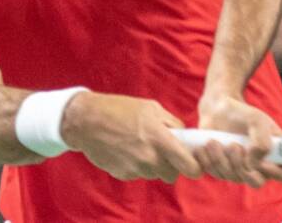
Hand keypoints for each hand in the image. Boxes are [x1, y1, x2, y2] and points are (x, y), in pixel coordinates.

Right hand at [60, 92, 201, 182]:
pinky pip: (138, 174)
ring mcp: (135, 169)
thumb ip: (172, 123)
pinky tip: (128, 150)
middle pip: (172, 174)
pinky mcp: (122, 174)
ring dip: (153, 165)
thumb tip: (184, 136)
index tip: (193, 163)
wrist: (86, 121)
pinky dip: (137, 166)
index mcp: (160, 139)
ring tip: (141, 146)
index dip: (195, 167)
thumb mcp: (151, 107)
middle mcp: (149, 158)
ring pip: (154, 174)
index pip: (188, 166)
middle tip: (164, 152)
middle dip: (172, 165)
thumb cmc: (120, 109)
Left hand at [194, 93, 281, 186]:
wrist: (218, 111)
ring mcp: (242, 171)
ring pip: (234, 177)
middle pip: (257, 182)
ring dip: (222, 158)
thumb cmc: (243, 114)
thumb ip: (262, 142)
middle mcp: (262, 166)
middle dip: (242, 165)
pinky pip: (217, 174)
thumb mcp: (257, 120)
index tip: (262, 161)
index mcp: (278, 154)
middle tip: (234, 146)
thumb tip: (254, 164)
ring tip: (214, 141)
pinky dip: (209, 160)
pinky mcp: (224, 171)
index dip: (278, 173)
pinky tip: (207, 145)